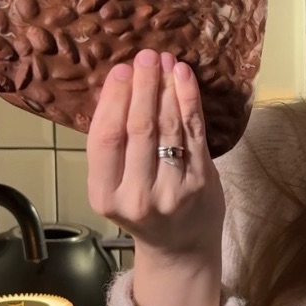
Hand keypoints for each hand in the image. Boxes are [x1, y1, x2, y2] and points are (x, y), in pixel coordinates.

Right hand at [87, 49, 224, 269]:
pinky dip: (189, 101)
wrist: (180, 249)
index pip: (105, 138)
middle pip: (138, 128)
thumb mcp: (115, 187)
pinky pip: (194, 133)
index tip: (120, 70)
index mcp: (105, 195)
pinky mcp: (200, 182)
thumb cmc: (144, 210)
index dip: (113, 100)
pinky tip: (184, 78)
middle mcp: (137, 196)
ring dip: (166, 89)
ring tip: (165, 61)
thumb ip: (115, 148)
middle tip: (146, 56)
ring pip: (168, 128)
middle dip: (143, 86)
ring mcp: (172, 190)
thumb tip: (119, 87)